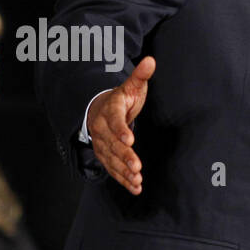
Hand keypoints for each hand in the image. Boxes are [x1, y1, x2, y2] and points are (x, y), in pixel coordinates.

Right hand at [87, 57, 155, 194]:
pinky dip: (123, 180)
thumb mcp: (130, 86)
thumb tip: (150, 60)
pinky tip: (135, 188)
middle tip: (137, 168)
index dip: (121, 131)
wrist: (98, 109)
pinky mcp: (105, 156)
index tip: (130, 140)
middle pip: (112, 144)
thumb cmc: (120, 99)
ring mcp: (102, 144)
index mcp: (109, 110)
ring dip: (124, 172)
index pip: (114, 121)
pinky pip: (113, 169)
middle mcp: (101, 129)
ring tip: (137, 181)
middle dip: (124, 157)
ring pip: (112, 159)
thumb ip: (140, 75)